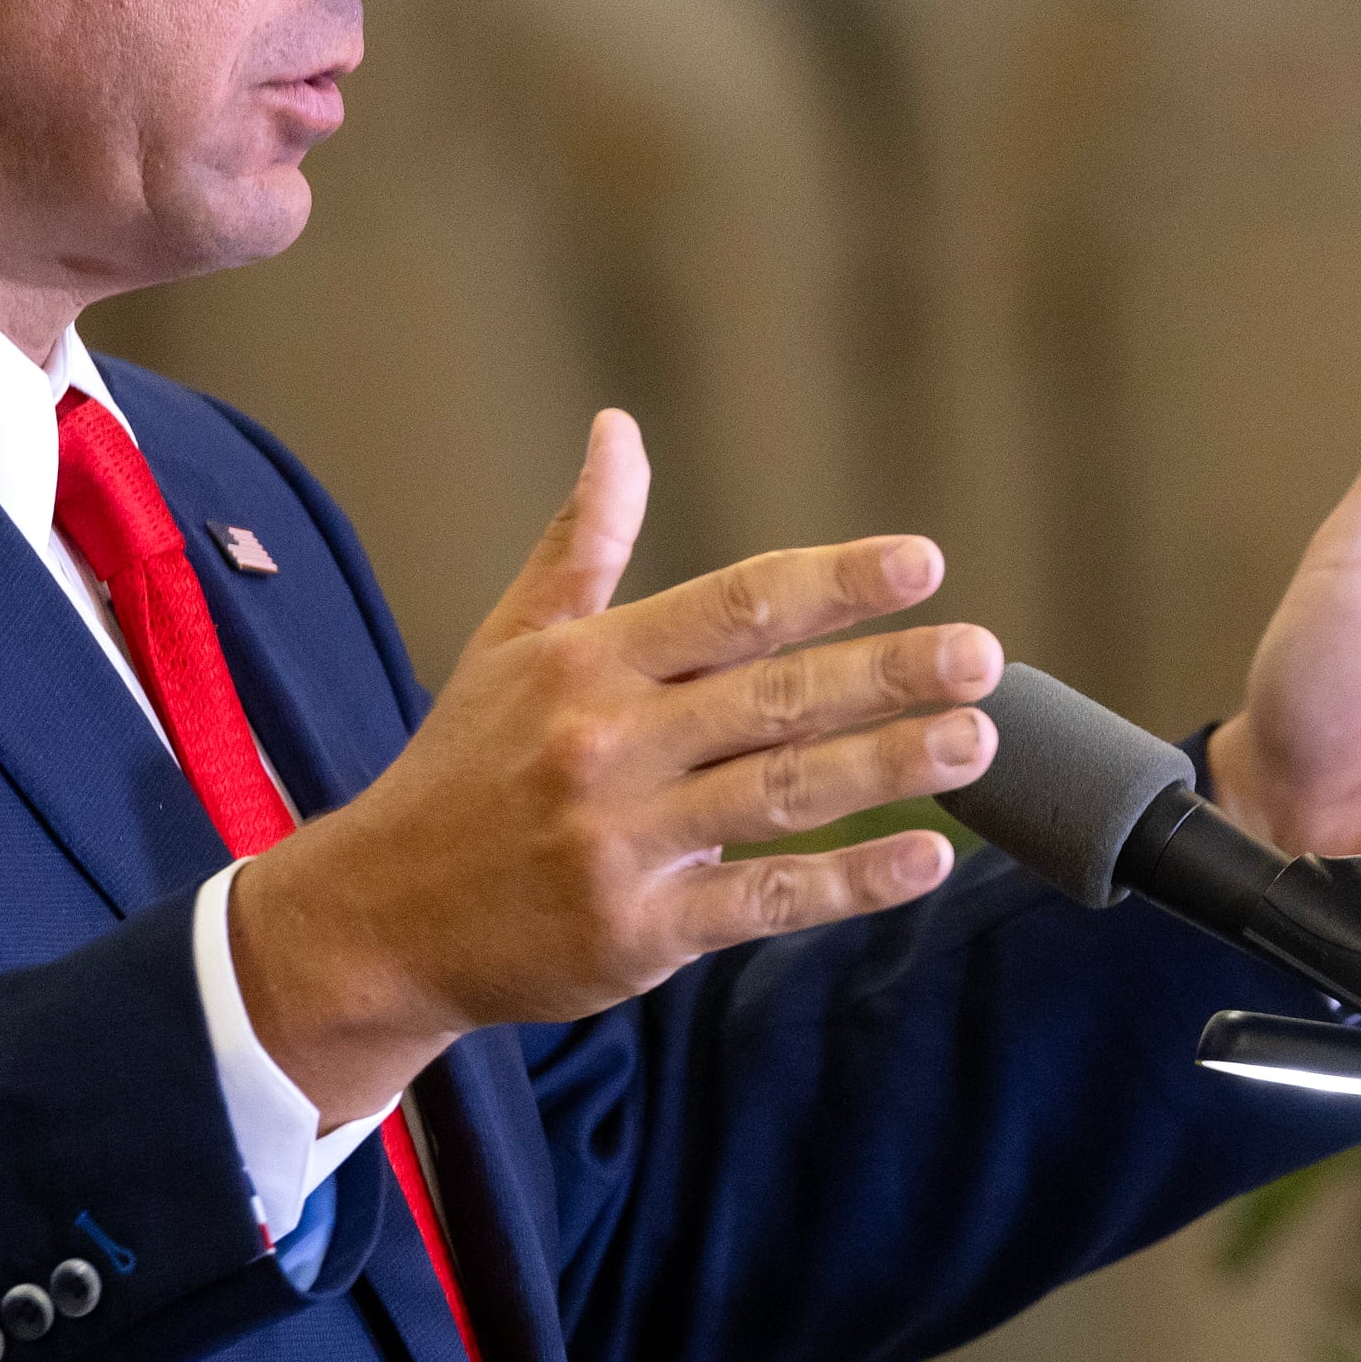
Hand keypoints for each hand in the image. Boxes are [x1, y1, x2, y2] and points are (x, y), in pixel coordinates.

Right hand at [228, 412, 997, 1121]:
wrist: (377, 921)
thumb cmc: (461, 774)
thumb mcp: (509, 645)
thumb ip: (582, 542)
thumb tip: (619, 430)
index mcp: (587, 664)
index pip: (732, 606)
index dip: (832, 582)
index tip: (922, 563)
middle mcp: (606, 743)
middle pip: (773, 696)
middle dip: (886, 672)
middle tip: (984, 655)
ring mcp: (623, 841)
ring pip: (781, 793)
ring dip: (889, 767)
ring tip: (978, 741)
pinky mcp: (638, 931)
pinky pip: (764, 899)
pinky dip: (850, 881)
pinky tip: (926, 857)